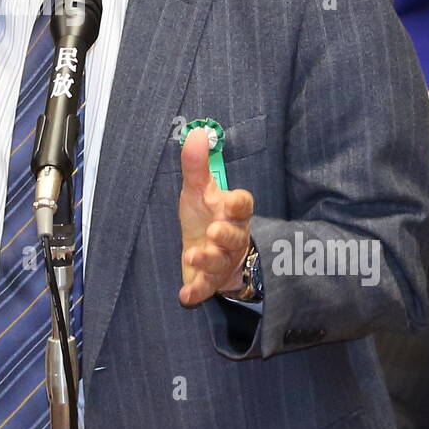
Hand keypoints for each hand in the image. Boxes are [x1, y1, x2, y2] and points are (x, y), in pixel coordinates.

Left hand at [177, 128, 253, 305]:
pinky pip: (206, 288)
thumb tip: (196, 132)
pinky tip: (185, 295)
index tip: (231, 201)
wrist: (207, 251)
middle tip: (213, 231)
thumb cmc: (206, 215)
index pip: (243, 205)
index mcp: (231, 212)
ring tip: (193, 256)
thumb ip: (196, 165)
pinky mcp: (210, 281)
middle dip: (226, 235)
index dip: (239, 204)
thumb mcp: (198, 189)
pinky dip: (196, 292)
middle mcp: (232, 237)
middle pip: (235, 236)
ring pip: (221, 262)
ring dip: (209, 260)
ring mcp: (222, 261)